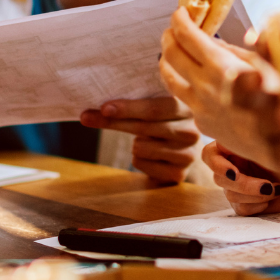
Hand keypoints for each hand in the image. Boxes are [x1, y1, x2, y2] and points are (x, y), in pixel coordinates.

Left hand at [80, 96, 201, 182]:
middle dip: (113, 122)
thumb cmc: (161, 126)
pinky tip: (151, 156)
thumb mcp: (155, 112)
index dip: (128, 108)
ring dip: (133, 144)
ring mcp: (187, 153)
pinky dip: (138, 160)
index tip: (104, 108)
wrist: (183, 155)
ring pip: (140, 147)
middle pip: (144, 127)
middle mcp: (191, 130)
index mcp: (186, 107)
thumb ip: (134, 106)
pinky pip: (141, 164)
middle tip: (87, 118)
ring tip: (146, 141)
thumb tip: (96, 107)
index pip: (154, 108)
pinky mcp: (179, 173)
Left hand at [159, 7, 279, 166]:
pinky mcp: (202, 124)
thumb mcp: (268, 66)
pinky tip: (193, 79)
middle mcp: (204, 88)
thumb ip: (238, 51)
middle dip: (169, 36)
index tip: (181, 12)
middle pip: (171, 55)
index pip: (187, 37)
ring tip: (172, 50)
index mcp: (221, 68)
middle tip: (173, 27)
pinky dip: (182, 82)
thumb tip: (217, 42)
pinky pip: (184, 98)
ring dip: (167, 60)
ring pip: (169, 79)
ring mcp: (200, 108)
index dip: (180, 20)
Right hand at [202, 143, 279, 214]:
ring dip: (254, 195)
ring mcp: (236, 185)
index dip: (216, 163)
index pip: (210, 154)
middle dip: (244, 185)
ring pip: (230, 195)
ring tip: (277, 189)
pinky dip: (256, 206)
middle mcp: (232, 165)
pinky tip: (271, 199)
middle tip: (268, 186)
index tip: (234, 172)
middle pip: (219, 178)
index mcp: (235, 146)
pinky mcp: (244, 202)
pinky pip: (240, 208)